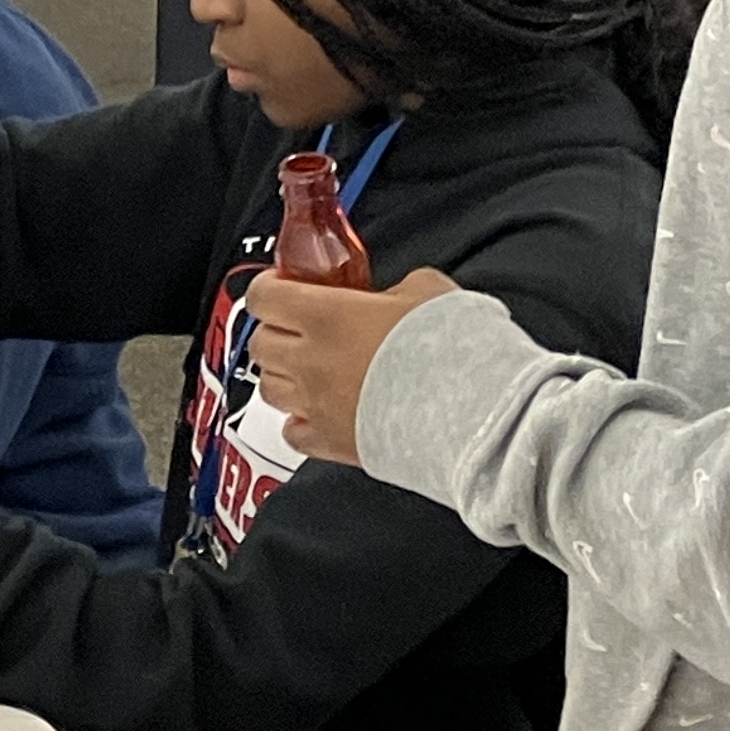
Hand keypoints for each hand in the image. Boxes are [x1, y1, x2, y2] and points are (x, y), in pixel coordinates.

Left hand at [245, 265, 460, 464]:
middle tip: (299, 328)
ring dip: (284, 376)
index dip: (269, 288)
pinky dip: (301, 421)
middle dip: (275, 331)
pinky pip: (294, 432)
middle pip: (260, 342)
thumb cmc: (452, 352)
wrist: (469, 411)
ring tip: (311, 370)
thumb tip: (400, 293)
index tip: (281, 288)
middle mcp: (310, 360)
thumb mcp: (429, 291)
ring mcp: (316, 404)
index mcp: (326, 315)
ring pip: (268, 388)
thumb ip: (400, 288)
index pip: (263, 296)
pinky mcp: (330, 442)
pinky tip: (323, 412)